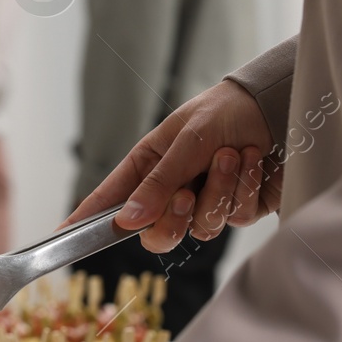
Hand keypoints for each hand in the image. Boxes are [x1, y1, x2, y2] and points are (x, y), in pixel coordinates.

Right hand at [70, 79, 282, 253]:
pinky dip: (245, 188)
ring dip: (220, 190)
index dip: (87, 220)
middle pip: (157, 234)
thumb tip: (128, 221)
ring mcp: (206, 203)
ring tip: (233, 153)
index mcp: (149, 167)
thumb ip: (159, 183)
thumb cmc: (224, 111)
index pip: (111, 200)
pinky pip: (235, 218)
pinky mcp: (239, 208)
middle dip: (173, 217)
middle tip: (186, 192)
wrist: (279, 106)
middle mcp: (173, 190)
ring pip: (201, 228)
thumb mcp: (187, 139)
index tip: (62, 236)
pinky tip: (253, 160)